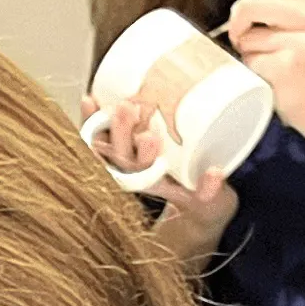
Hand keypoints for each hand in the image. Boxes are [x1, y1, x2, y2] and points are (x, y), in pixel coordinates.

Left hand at [86, 101, 242, 265]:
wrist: (194, 205)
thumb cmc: (202, 200)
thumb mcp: (211, 202)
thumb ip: (211, 191)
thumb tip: (215, 174)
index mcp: (155, 186)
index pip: (142, 174)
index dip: (142, 156)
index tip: (149, 139)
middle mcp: (137, 174)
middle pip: (122, 156)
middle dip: (122, 132)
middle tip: (126, 108)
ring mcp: (128, 161)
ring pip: (108, 145)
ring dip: (102, 124)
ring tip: (97, 102)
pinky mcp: (125, 147)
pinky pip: (102, 136)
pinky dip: (93, 119)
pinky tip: (89, 100)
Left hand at [226, 0, 304, 149]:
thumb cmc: (296, 58)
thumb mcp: (293, 20)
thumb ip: (271, 2)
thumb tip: (240, 1)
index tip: (255, 16)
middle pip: (248, 0)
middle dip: (237, 23)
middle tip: (246, 40)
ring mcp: (301, 38)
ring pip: (245, 33)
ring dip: (245, 49)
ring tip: (263, 58)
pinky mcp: (289, 64)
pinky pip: (249, 59)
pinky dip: (251, 69)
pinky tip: (268, 74)